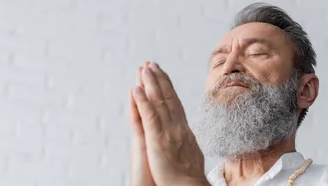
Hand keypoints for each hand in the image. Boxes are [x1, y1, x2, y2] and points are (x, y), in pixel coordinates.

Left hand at [131, 62, 209, 185]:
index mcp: (184, 130)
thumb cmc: (189, 178)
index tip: (162, 73)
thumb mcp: (190, 153)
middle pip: (168, 98)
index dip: (168, 87)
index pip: (175, 103)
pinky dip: (143, 102)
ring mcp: (168, 133)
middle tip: (151, 64)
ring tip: (143, 68)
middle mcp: (178, 127)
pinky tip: (136, 90)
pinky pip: (149, 118)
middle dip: (159, 79)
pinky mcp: (157, 141)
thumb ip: (186, 141)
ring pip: (159, 103)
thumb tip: (188, 136)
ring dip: (150, 84)